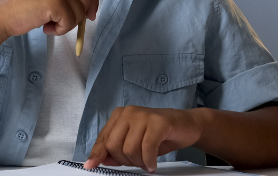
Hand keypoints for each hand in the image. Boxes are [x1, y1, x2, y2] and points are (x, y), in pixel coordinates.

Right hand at [0, 0, 97, 37]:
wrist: (5, 16)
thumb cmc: (26, 9)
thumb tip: (91, 11)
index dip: (92, 1)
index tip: (90, 15)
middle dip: (79, 16)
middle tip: (61, 22)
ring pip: (80, 13)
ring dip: (66, 25)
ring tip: (49, 23)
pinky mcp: (56, 2)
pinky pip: (70, 22)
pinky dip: (60, 30)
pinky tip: (46, 27)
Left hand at [83, 106, 204, 172]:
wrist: (186, 125)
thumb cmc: (160, 134)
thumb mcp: (135, 143)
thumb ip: (118, 150)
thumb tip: (101, 160)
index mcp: (119, 116)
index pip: (103, 139)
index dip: (97, 154)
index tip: (91, 166)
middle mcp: (129, 112)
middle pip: (114, 146)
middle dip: (125, 161)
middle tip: (138, 163)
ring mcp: (143, 115)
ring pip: (129, 149)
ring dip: (139, 162)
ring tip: (147, 162)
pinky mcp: (158, 122)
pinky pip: (146, 148)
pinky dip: (149, 161)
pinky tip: (152, 164)